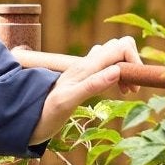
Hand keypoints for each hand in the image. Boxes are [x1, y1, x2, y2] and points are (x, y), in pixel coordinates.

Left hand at [15, 35, 141, 145]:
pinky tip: (118, 90)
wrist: (29, 118)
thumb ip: (91, 86)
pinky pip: (108, 66)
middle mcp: (87, 63)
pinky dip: (119, 75)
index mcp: (86, 66)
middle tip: (131, 89)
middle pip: (119, 46)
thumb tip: (117, 71)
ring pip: (114, 56)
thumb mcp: (68, 102)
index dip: (134, 61)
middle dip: (132, 63)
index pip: (120, 47)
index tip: (135, 86)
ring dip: (127, 69)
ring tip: (128, 91)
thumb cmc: (47, 113)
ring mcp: (86, 69)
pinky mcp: (84, 77)